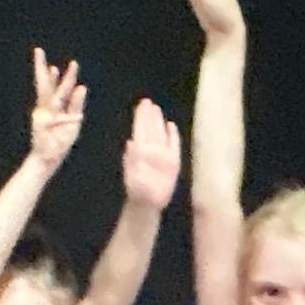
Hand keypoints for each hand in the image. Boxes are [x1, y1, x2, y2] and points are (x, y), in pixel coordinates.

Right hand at [25, 48, 87, 166]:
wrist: (49, 159)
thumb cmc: (60, 143)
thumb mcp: (73, 123)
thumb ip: (76, 105)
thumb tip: (81, 87)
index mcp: (54, 108)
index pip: (59, 88)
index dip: (64, 76)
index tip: (69, 64)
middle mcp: (46, 108)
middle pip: (45, 85)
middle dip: (41, 68)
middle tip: (38, 51)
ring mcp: (42, 115)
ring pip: (46, 94)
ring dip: (51, 81)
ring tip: (51, 67)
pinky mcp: (42, 124)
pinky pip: (59, 118)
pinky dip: (69, 117)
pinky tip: (78, 115)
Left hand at [117, 96, 181, 210]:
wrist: (148, 203)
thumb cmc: (137, 191)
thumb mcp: (132, 176)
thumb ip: (131, 160)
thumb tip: (130, 143)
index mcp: (141, 151)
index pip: (141, 129)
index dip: (142, 116)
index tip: (142, 103)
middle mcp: (152, 150)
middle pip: (150, 128)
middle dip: (149, 115)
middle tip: (147, 101)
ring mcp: (163, 155)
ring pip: (160, 133)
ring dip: (159, 121)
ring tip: (157, 109)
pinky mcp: (173, 162)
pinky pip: (174, 144)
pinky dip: (173, 135)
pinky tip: (171, 126)